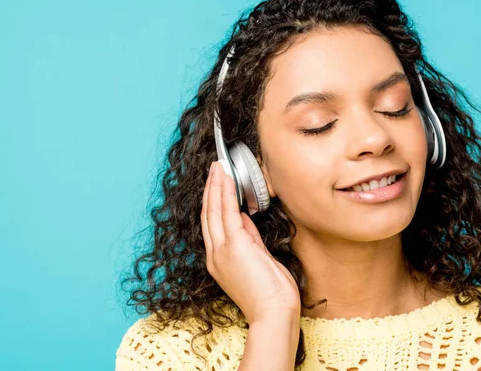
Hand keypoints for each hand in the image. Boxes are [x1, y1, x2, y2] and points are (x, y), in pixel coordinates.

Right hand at [200, 161, 300, 324]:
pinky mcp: (235, 246)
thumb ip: (248, 240)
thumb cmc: (270, 295)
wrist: (273, 315)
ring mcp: (222, 250)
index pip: (212, 224)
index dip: (212, 202)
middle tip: (214, 168)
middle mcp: (215, 254)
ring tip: (218, 167)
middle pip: (208, 214)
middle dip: (211, 189)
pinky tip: (226, 178)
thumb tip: (244, 220)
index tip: (216, 185)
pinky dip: (225, 193)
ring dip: (216, 185)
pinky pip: (227, 212)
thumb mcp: (257, 262)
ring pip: (214, 210)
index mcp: (218, 260)